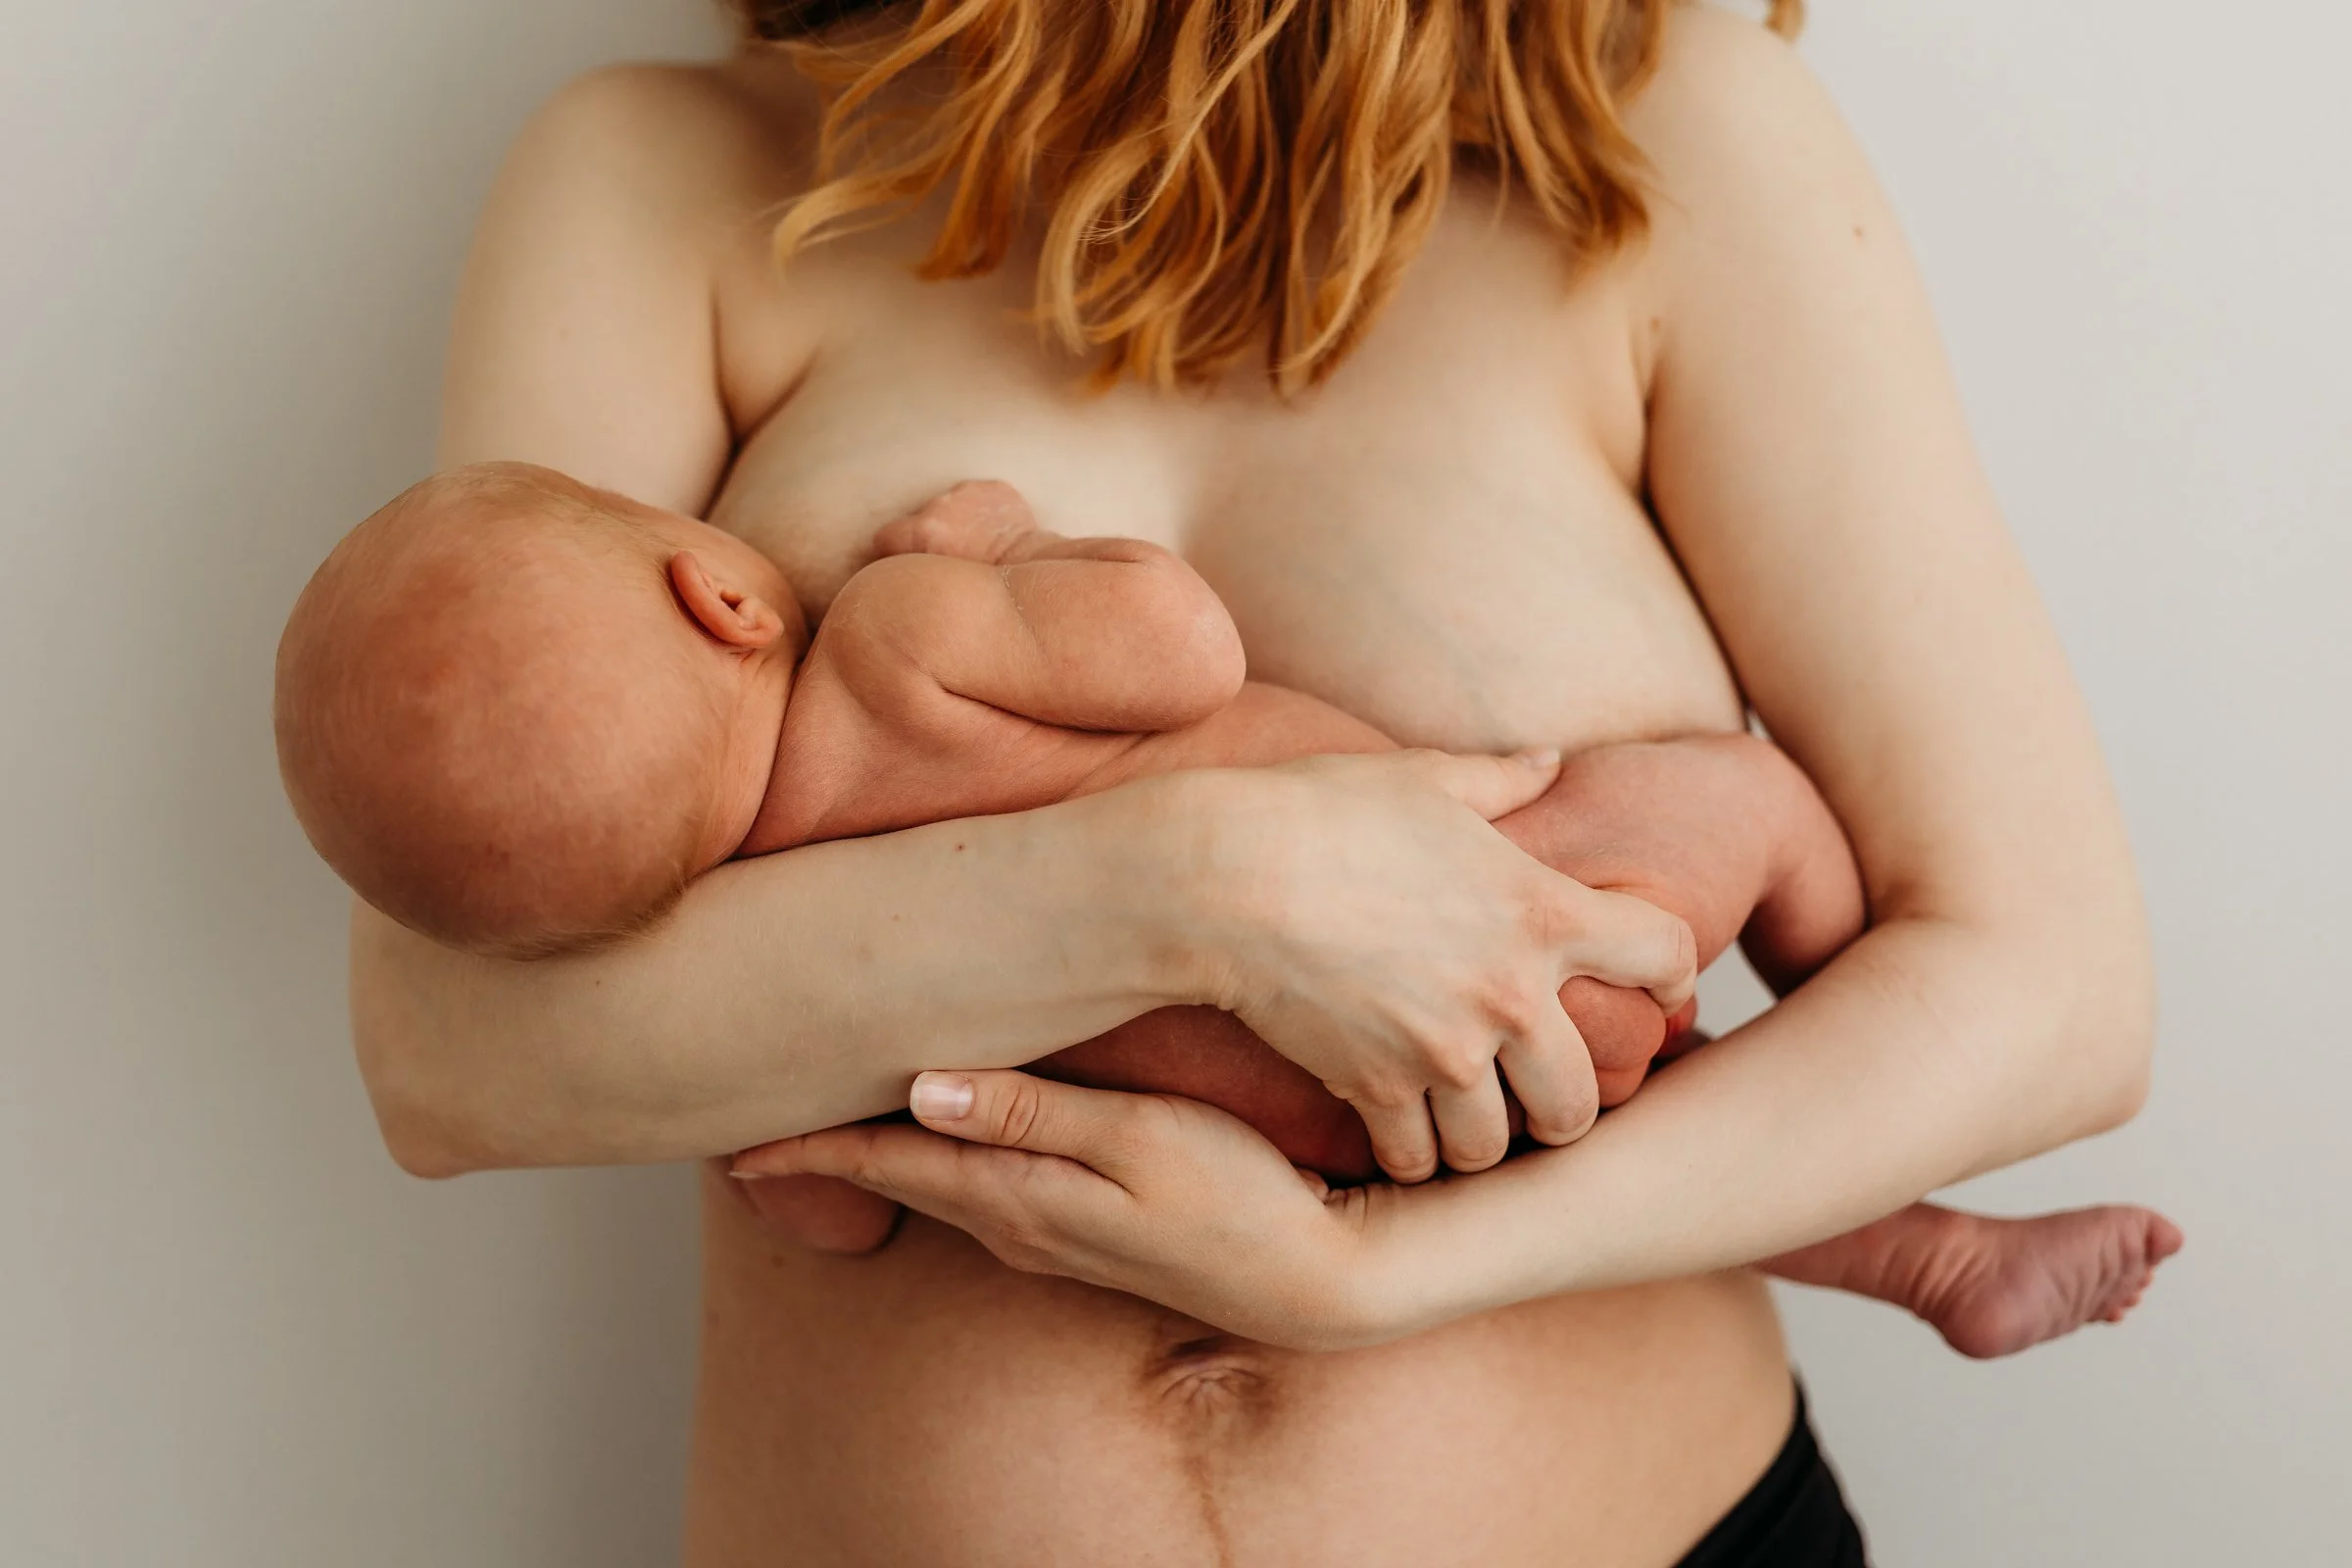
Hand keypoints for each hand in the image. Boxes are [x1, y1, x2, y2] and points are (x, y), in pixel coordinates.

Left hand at [732, 1071, 1403, 1349]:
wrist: (1313, 1281)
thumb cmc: (1238, 1195)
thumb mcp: (1141, 1139)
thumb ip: (1032, 1110)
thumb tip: (918, 1088)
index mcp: (1016, 1192)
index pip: (881, 1159)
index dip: (805, 1138)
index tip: (731, 1119)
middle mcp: (1014, 1222)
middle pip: (891, 1174)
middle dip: (820, 1144)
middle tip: (749, 1105)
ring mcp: (1047, 1235)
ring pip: (931, 1182)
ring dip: (872, 1150)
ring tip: (820, 1114)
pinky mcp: (1080, 1233)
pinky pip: (975, 1189)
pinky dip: (931, 1161)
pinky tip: (935, 1134)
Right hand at [1174, 749, 1696, 1182]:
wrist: (1217, 878)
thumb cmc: (1316, 813)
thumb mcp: (1419, 780)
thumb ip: (1499, 779)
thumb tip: (1549, 759)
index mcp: (1540, 909)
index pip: (1668, 955)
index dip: (1674, 979)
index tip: (1655, 995)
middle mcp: (1510, 994)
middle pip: (1586, 1096)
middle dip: (1566, 1105)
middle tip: (1537, 1096)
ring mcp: (1445, 1052)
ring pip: (1498, 1144)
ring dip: (1481, 1139)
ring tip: (1458, 1121)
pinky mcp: (1377, 1089)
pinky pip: (1417, 1158)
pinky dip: (1409, 1153)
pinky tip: (1393, 1128)